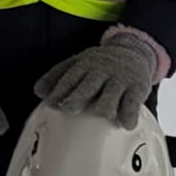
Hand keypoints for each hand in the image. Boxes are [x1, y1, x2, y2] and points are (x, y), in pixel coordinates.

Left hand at [34, 33, 157, 127]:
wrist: (133, 51)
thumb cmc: (100, 64)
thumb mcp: (79, 63)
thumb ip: (58, 76)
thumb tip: (38, 91)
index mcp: (85, 65)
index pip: (70, 77)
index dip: (59, 89)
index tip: (50, 102)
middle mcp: (102, 71)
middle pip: (88, 85)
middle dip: (78, 96)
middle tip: (68, 108)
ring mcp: (120, 80)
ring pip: (111, 94)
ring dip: (105, 105)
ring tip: (101, 114)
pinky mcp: (137, 88)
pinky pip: (133, 103)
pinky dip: (129, 114)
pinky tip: (126, 124)